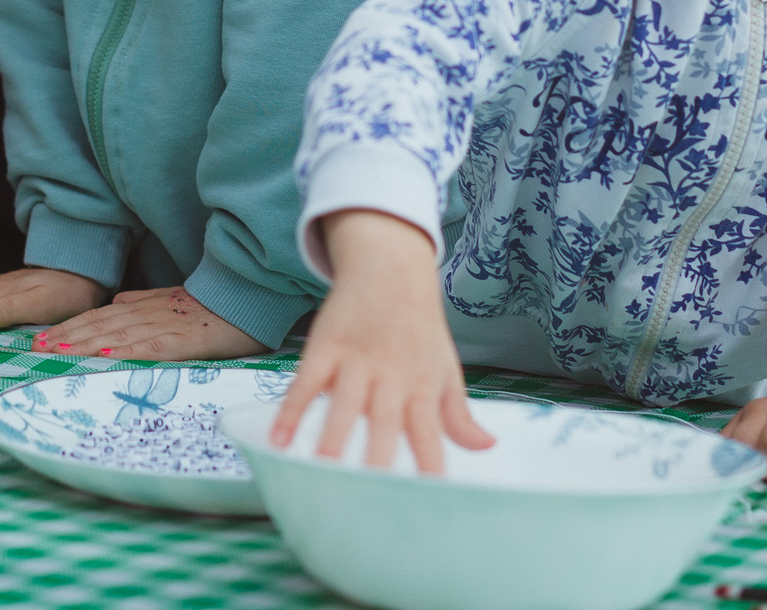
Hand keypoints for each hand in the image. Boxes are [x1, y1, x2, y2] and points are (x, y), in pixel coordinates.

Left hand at [28, 285, 266, 361]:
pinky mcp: (184, 340)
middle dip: (66, 336)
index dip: (69, 326)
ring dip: (86, 343)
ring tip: (59, 351)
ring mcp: (164, 326)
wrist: (245, 299)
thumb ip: (142, 302)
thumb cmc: (210, 305)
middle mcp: (147, 314)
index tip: (42, 338)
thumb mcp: (170, 299)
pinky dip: (128, 351)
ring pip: (118, 335)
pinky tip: (108, 356)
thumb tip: (115, 304)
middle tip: (36, 347)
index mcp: (143, 307)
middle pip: (100, 325)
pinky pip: (153, 346)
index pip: (98, 317)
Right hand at [270, 209, 491, 472]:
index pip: (430, 432)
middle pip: (385, 421)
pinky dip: (291, 409)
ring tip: (321, 468)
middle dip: (378, 456)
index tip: (429, 497)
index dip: (431, 464)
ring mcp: (357, 359)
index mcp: (423, 386)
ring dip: (332, 434)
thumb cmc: (419, 327)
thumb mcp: (445, 367)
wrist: (390, 268)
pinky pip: (306, 381)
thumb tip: (487, 446)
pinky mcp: (326, 345)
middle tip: (369, 492)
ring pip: (345, 401)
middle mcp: (391, 376)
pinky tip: (278, 438)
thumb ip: (459, 413)